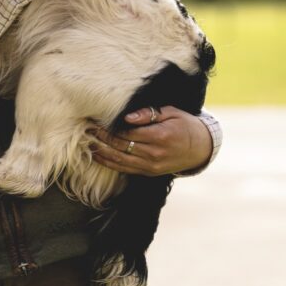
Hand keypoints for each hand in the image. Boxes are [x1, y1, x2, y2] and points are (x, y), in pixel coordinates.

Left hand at [86, 106, 212, 175]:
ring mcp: (150, 166)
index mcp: (159, 136)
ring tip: (86, 142)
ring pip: (119, 160)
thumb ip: (149, 114)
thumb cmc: (184, 125)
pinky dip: (108, 163)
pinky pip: (124, 169)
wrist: (200, 148)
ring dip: (100, 151)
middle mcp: (153, 154)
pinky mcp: (148, 173)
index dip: (108, 128)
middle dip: (100, 138)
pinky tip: (97, 155)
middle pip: (119, 146)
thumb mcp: (171, 112)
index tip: (94, 121)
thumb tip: (127, 116)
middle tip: (85, 129)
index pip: (126, 133)